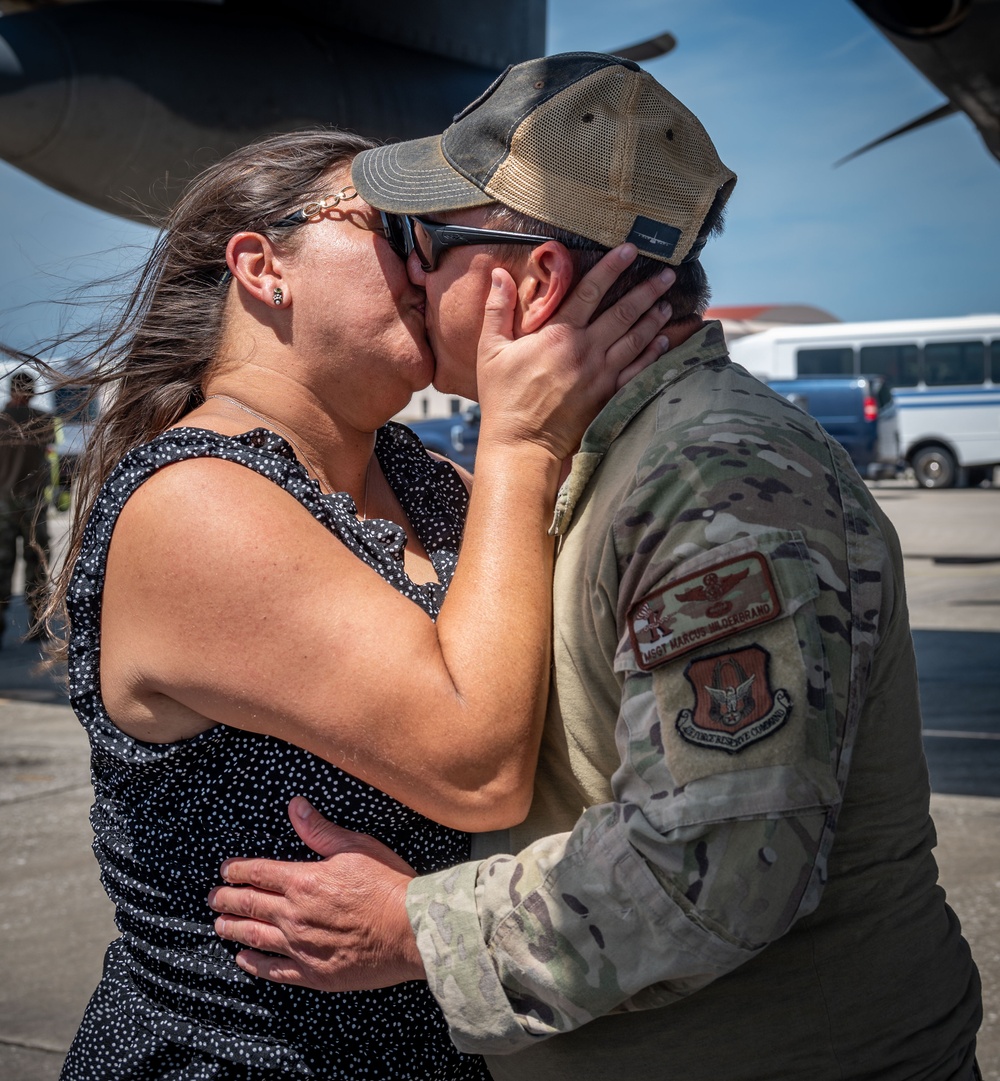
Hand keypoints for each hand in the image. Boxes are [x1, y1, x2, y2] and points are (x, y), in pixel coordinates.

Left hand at [208, 797, 423, 990]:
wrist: (411, 930)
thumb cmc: (387, 885)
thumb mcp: (356, 847)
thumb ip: (320, 830)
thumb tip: (295, 806)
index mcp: (304, 880)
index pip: (259, 873)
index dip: (238, 870)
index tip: (225, 871)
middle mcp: (295, 915)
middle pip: (250, 905)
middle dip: (227, 899)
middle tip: (213, 897)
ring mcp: (300, 947)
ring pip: (254, 937)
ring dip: (233, 928)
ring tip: (219, 924)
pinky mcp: (312, 974)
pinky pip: (273, 970)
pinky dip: (253, 963)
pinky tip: (243, 959)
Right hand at [476, 245, 674, 461]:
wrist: (521, 445)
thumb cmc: (503, 399)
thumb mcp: (491, 351)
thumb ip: (497, 309)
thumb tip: (498, 274)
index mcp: (558, 334)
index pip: (591, 291)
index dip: (613, 267)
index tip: (631, 249)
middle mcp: (585, 350)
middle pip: (624, 312)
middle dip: (647, 290)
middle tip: (667, 273)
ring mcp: (600, 375)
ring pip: (636, 339)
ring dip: (654, 318)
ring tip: (667, 301)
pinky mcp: (608, 397)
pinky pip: (637, 371)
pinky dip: (653, 354)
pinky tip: (664, 341)